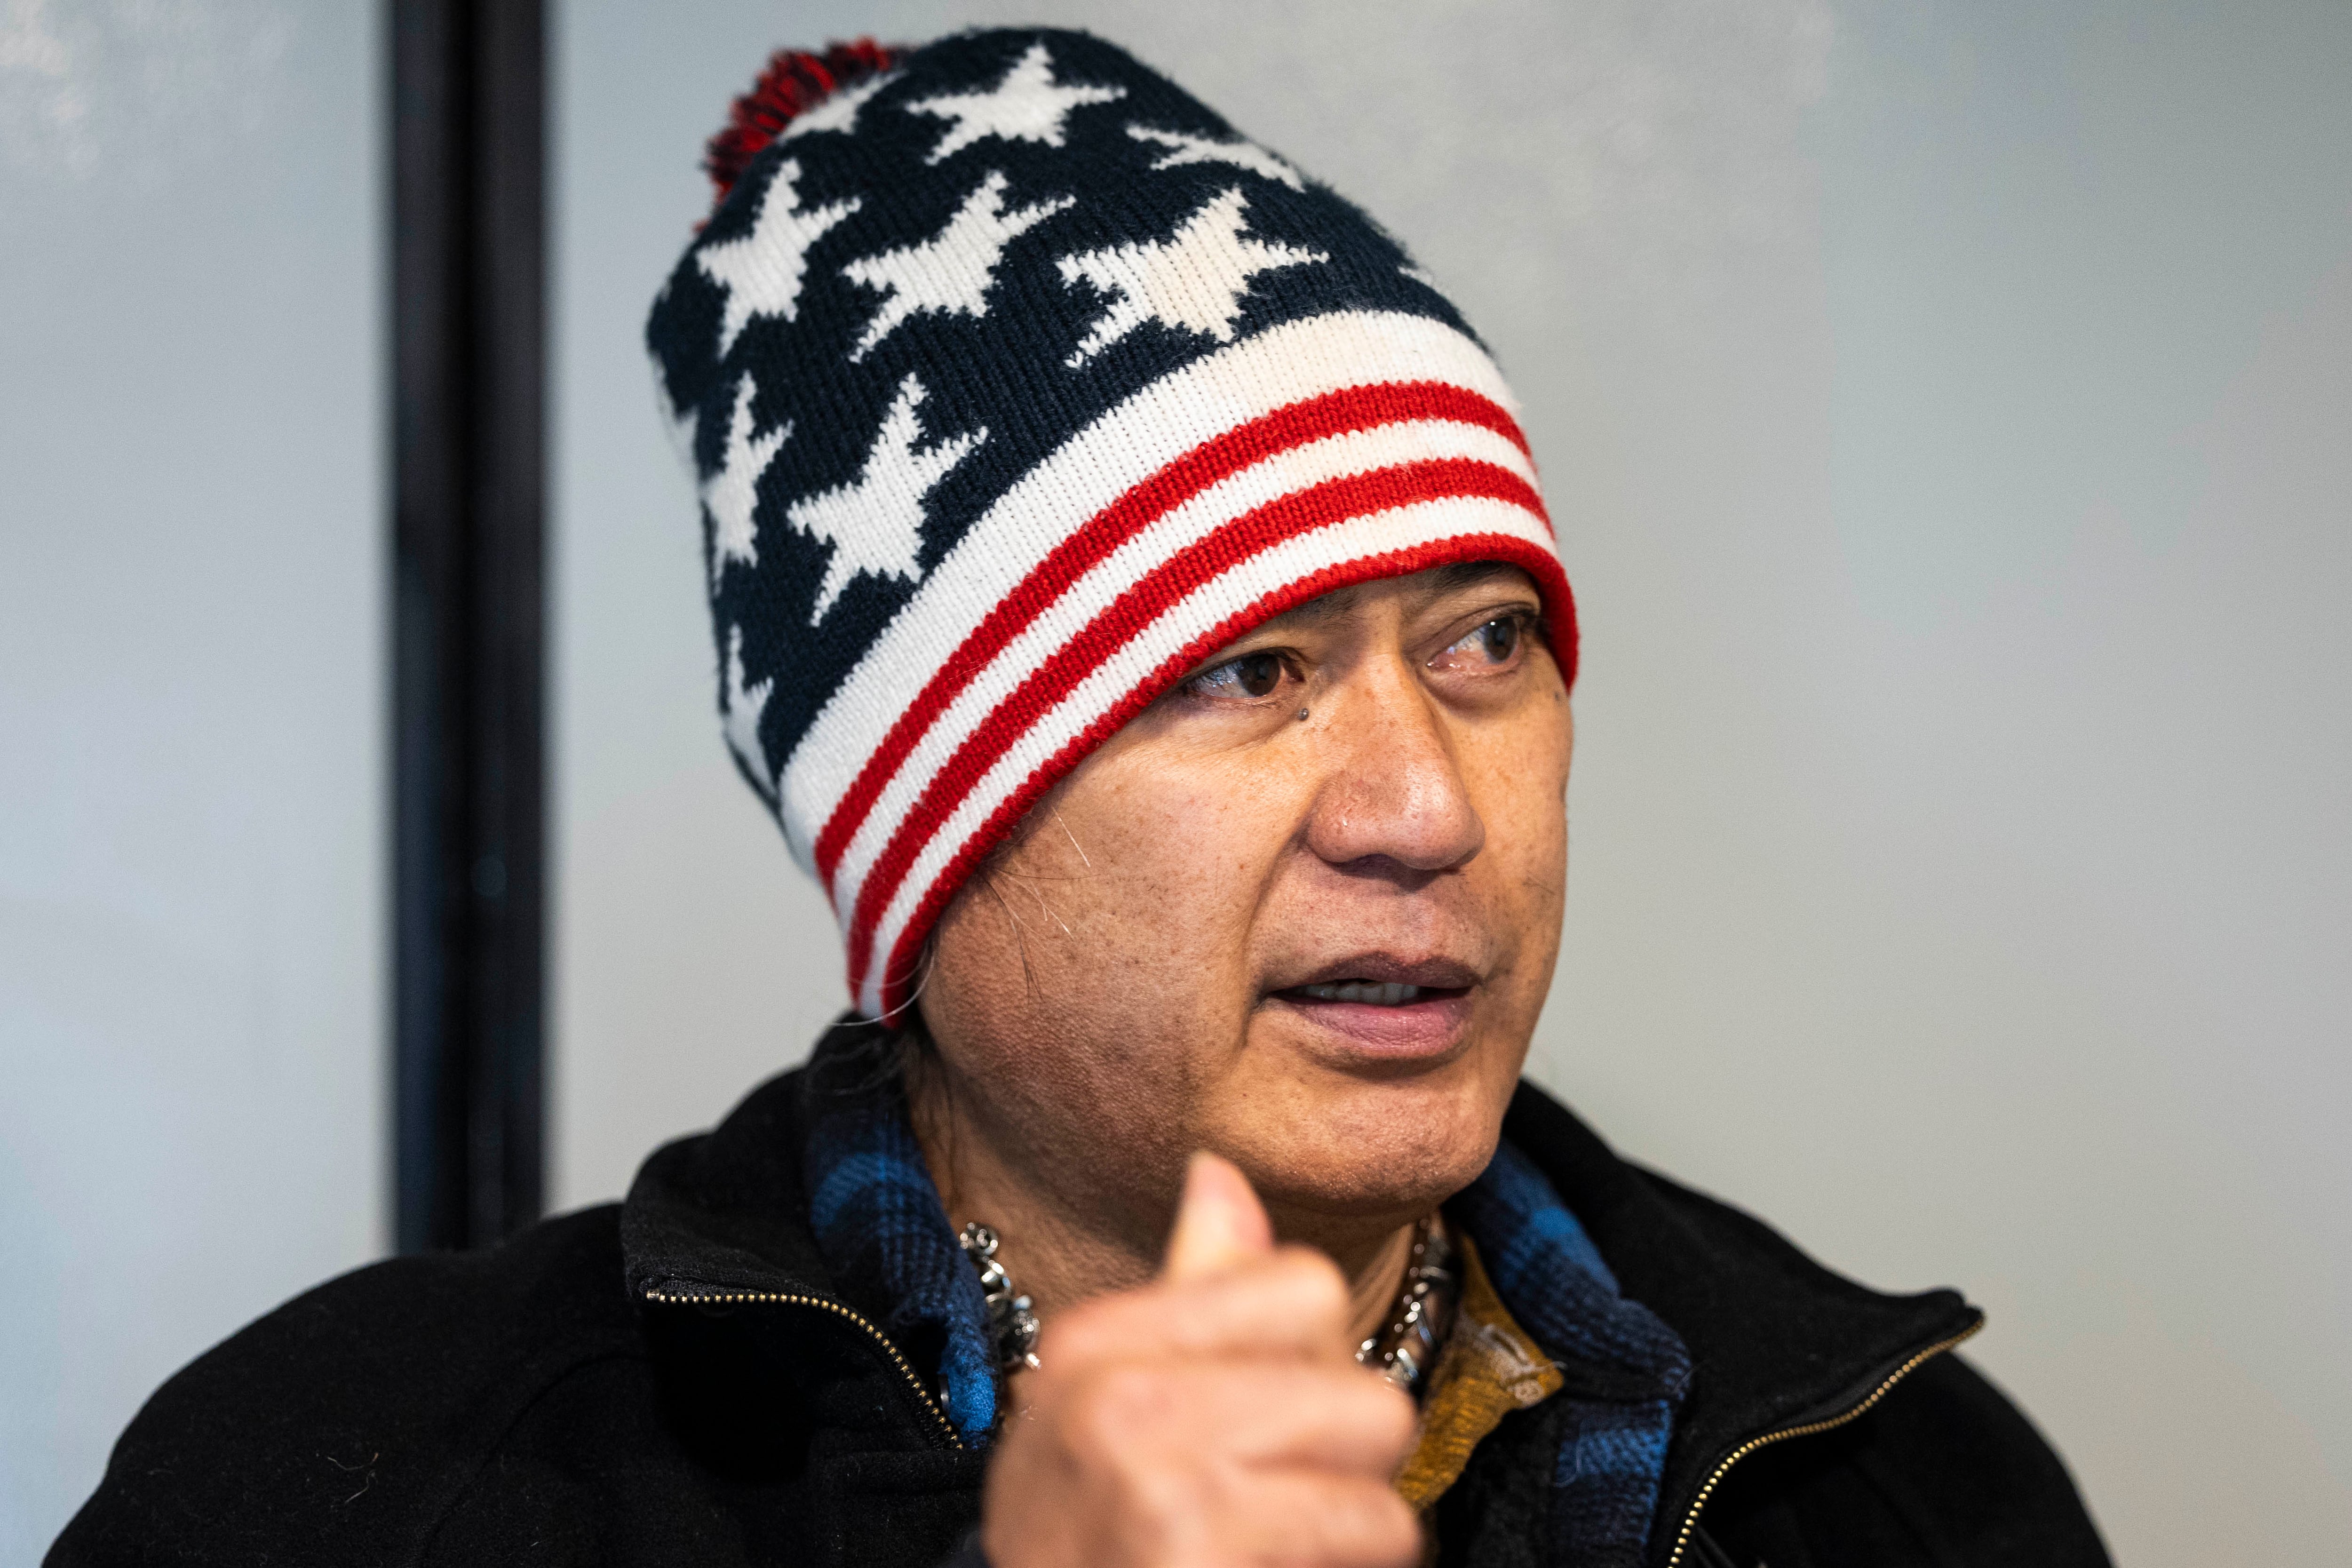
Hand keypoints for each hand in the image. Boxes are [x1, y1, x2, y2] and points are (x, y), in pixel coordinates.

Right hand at [978, 1153, 1420, 1567]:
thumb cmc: (1085, 1540)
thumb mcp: (1103, 1407)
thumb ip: (1187, 1292)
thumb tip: (1219, 1173)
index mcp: (1096, 1345)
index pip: (1306, 1286)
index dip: (1309, 1363)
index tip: (1250, 1422)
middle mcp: (1121, 1405)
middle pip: (1363, 1393)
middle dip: (1341, 1464)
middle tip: (1267, 1505)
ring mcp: (1163, 1490)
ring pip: (1379, 1485)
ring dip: (1346, 1534)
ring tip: (1270, 1551)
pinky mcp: (1203, 1557)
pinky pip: (1372, 1539)